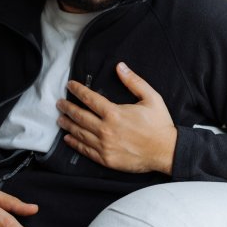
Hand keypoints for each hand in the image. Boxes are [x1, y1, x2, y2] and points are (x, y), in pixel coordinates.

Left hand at [56, 62, 176, 174]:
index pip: (89, 99)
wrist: (166, 152)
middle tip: (60, 103)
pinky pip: (86, 150)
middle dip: (67, 108)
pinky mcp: (106, 159)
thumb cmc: (160, 124)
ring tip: (60, 119)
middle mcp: (106, 129)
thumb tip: (120, 66)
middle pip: (80, 116)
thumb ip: (134, 81)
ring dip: (67, 125)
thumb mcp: (151, 98)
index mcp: (115, 113)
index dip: (78, 90)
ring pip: (79, 133)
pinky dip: (75, 143)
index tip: (70, 85)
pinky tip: (68, 139)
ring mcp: (104, 146)